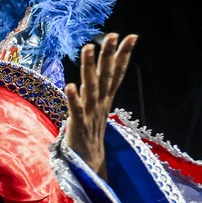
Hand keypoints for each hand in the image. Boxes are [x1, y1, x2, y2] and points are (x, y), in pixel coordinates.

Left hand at [65, 33, 137, 179]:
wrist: (88, 168)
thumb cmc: (89, 138)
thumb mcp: (97, 112)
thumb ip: (99, 95)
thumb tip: (99, 81)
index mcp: (104, 101)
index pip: (116, 75)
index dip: (123, 56)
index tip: (131, 36)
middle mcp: (99, 105)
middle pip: (106, 76)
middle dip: (109, 55)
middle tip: (113, 34)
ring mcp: (89, 115)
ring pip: (90, 87)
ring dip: (89, 67)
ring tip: (88, 47)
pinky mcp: (77, 127)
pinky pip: (76, 111)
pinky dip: (73, 99)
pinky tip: (70, 85)